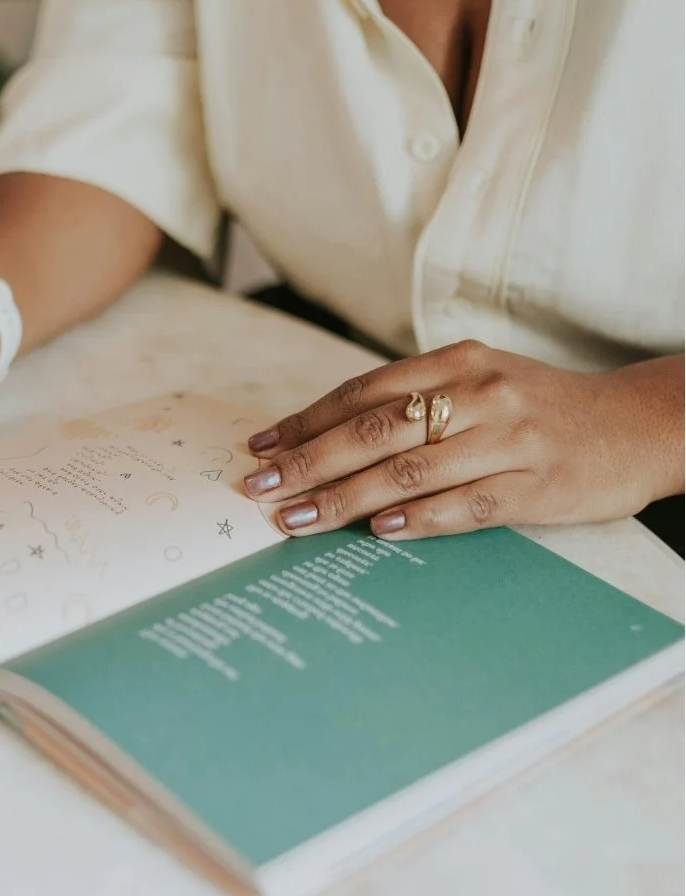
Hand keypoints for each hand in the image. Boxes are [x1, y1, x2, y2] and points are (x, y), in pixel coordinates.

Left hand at [243, 340, 683, 540]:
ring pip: (408, 472)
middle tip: (259, 489)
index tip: (259, 446)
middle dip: (306, 462)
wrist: (636, 425)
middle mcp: (478, 394)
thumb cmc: (541, 408)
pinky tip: (376, 533)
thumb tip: (331, 437)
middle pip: (373, 431)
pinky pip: (464, 506)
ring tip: (297, 520)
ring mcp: (507, 440)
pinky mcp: (534, 486)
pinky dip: (416, 520)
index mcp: (456, 362)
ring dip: (344, 500)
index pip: (362, 393)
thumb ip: (416, 401)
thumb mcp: (481, 381)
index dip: (305, 421)